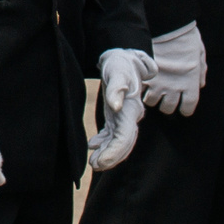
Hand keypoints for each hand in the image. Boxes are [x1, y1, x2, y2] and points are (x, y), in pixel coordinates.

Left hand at [89, 52, 148, 170]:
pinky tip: (93, 145)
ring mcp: (124, 117)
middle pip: (124, 144)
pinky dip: (104, 143)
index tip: (99, 161)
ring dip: (107, 153)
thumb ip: (117, 88)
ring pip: (119, 142)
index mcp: (130, 109)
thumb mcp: (117, 71)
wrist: (124, 57)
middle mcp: (130, 116)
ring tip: (93, 162)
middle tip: (94, 165)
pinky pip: (113, 134)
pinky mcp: (117, 115)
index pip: (125, 137)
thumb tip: (115, 106)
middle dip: (111, 157)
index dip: (114, 152)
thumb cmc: (120, 63)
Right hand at [144, 22, 206, 115]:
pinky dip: (141, 89)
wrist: (168, 27)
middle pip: (168, 108)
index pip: (187, 108)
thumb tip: (200, 84)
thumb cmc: (187, 39)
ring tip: (152, 90)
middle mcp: (174, 88)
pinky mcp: (144, 75)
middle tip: (166, 96)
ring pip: (152, 102)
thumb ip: (200, 73)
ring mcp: (157, 83)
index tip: (183, 105)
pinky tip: (143, 83)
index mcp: (190, 85)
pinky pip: (140, 90)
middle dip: (167, 104)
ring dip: (152, 97)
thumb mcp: (200, 56)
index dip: (185, 108)